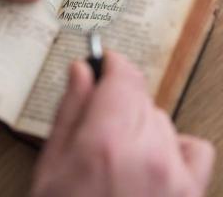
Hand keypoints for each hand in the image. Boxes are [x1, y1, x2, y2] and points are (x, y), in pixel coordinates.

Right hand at [32, 52, 214, 196]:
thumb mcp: (51, 165)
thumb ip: (70, 111)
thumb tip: (80, 72)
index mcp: (104, 143)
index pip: (123, 77)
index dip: (112, 63)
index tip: (106, 61)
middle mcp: (146, 155)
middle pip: (140, 96)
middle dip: (117, 98)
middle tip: (97, 117)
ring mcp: (175, 178)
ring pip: (161, 118)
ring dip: (139, 122)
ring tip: (117, 149)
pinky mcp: (191, 196)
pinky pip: (193, 147)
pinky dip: (173, 145)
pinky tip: (151, 158)